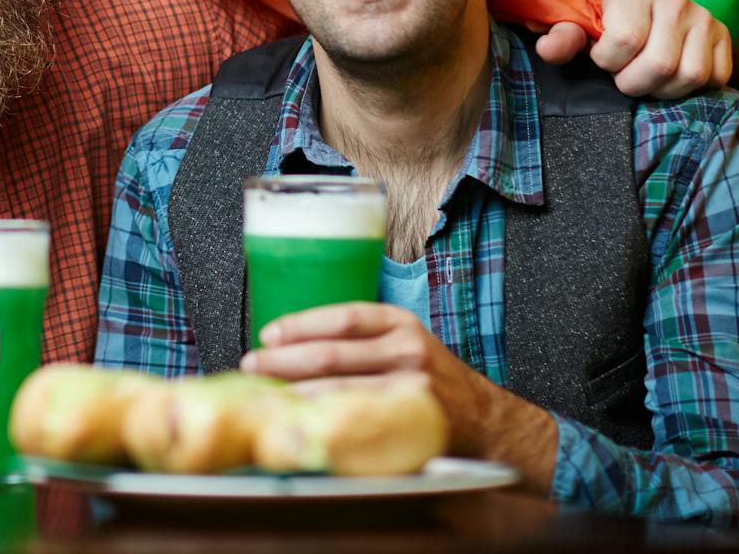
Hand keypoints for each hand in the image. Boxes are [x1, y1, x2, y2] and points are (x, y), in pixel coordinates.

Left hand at [240, 303, 555, 488]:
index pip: (342, 317)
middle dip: (283, 361)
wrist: (487, 420)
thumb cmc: (432, 381)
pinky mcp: (410, 419)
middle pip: (330, 352)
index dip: (300, 325)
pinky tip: (301, 419)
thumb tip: (294, 346)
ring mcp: (410, 386)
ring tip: (264, 395)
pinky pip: (356, 417)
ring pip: (338, 387)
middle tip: (251, 366)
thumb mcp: (405, 344)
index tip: (268, 334)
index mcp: (400, 324)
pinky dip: (323, 417)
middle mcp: (407, 349)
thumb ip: (362, 341)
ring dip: (294, 392)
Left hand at [535, 0, 730, 97]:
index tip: (600, 56)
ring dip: (662, 89)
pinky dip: (692, 89)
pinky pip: (716, 78)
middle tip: (622, 74)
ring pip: (691, 75)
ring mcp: (703, 16)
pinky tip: (669, 77)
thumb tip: (549, 49)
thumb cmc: (598, 17)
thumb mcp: (574, 22)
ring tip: (644, 76)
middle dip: (632, 82)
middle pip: (660, 65)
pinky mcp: (723, 35)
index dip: (607, 61)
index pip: (624, 41)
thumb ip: (561, 35)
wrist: (632, 4)